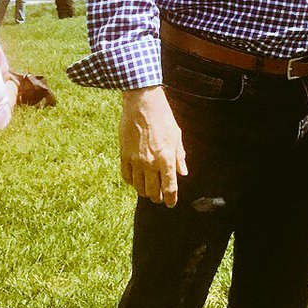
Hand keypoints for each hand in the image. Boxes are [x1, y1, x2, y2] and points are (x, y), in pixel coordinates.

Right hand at [120, 87, 187, 206]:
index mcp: (166, 158)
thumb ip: (179, 157)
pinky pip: (126, 176)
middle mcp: (150, 163)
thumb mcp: (177, 136)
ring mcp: (136, 160)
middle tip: (160, 197)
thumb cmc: (163, 117)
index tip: (171, 204)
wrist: (143, 104)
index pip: (169, 187)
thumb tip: (182, 173)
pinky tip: (135, 181)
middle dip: (158, 197)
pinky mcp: (124, 155)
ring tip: (148, 190)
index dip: (170, 199)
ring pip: (138, 187)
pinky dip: (131, 182)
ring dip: (144, 192)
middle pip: (153, 191)